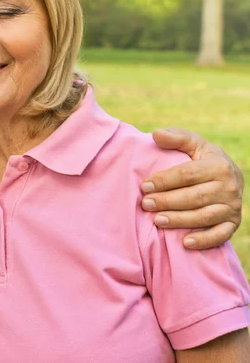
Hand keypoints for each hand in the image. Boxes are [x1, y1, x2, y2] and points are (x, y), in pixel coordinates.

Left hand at [141, 128, 243, 249]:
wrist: (229, 176)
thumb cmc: (203, 158)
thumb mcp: (193, 143)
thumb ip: (175, 137)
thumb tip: (155, 134)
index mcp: (218, 165)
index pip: (187, 174)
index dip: (164, 180)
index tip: (144, 186)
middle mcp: (229, 187)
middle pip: (194, 197)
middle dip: (167, 201)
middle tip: (145, 204)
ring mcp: (233, 207)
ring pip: (204, 216)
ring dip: (179, 220)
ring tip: (157, 221)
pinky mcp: (233, 224)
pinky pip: (220, 235)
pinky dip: (204, 240)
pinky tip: (184, 243)